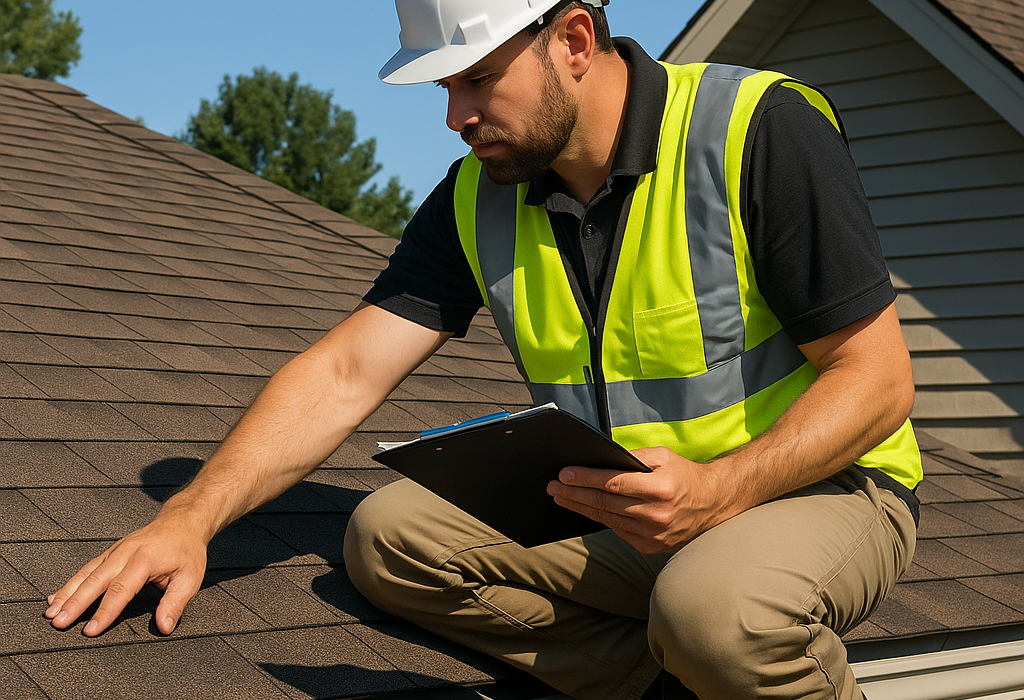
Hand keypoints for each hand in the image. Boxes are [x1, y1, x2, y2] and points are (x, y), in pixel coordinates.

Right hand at [44, 517, 206, 636]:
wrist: (183, 521)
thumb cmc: (187, 550)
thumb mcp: (190, 577)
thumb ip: (175, 603)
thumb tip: (164, 627)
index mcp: (145, 560)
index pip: (121, 589)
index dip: (105, 611)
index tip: (90, 630)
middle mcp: (125, 553)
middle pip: (96, 580)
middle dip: (75, 603)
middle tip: (58, 622)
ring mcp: (115, 550)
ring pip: (86, 573)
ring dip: (67, 593)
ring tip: (51, 612)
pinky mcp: (111, 551)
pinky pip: (87, 568)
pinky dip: (71, 583)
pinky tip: (57, 597)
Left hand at [546, 447, 736, 553]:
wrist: (713, 504)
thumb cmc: (685, 476)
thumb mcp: (664, 457)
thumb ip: (633, 457)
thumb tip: (601, 460)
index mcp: (660, 489)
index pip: (613, 483)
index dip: (585, 479)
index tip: (564, 474)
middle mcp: (656, 514)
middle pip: (605, 503)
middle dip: (574, 494)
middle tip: (553, 487)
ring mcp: (653, 535)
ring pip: (607, 519)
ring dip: (581, 507)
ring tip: (562, 497)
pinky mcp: (651, 547)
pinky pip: (618, 531)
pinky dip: (600, 519)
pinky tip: (586, 509)